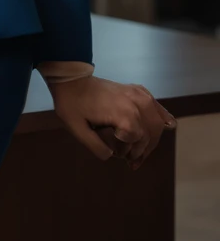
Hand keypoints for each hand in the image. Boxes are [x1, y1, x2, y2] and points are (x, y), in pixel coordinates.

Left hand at [47, 75, 176, 167]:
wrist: (71, 79)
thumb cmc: (72, 104)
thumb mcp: (77, 129)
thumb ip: (95, 147)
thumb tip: (111, 156)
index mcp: (123, 114)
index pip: (137, 141)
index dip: (128, 152)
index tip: (118, 155)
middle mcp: (135, 104)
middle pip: (150, 134)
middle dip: (143, 150)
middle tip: (130, 161)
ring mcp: (138, 95)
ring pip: (157, 122)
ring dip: (153, 139)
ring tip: (141, 151)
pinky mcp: (137, 90)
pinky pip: (156, 106)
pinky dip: (163, 117)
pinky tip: (168, 125)